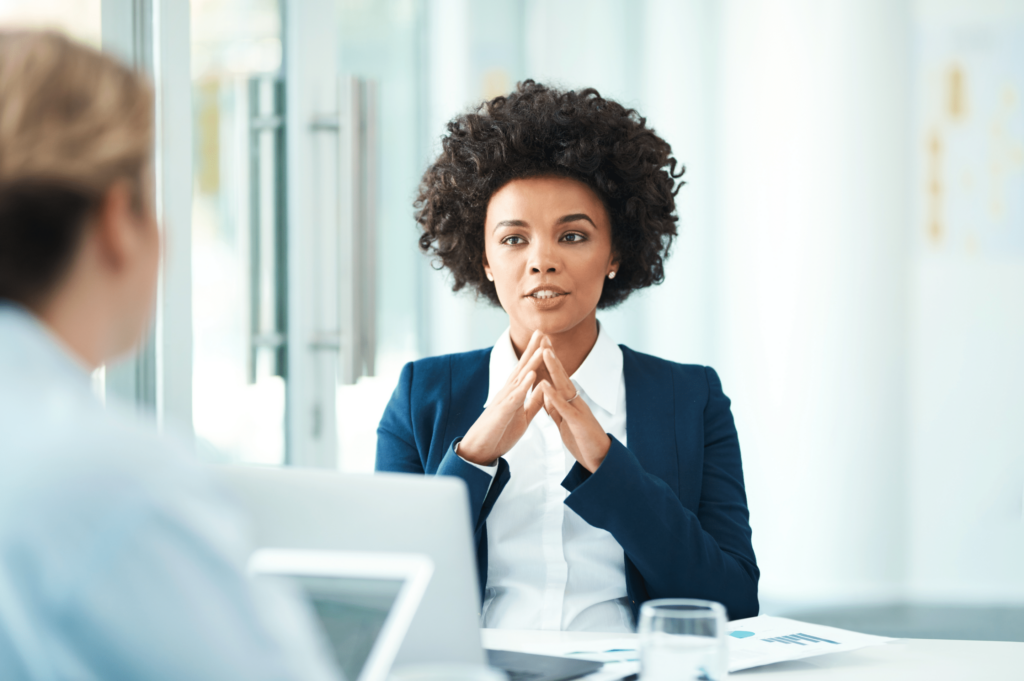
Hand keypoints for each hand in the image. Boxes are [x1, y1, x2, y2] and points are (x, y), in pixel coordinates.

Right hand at [457, 330, 547, 465]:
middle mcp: (508, 392)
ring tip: (541, 347)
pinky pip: (515, 396)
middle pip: (522, 366)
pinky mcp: (502, 412)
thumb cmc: (500, 432)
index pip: (527, 370)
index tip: (545, 339)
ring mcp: (504, 400)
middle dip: (532, 349)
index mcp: (514, 393)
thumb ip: (534, 401)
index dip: (536, 354)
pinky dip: (524, 385)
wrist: (481, 450)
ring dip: (531, 362)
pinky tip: (532, 374)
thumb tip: (544, 386)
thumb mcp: (523, 415)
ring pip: (520, 378)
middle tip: (542, 330)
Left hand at [536, 348, 611, 472]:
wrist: (600, 460)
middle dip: (551, 357)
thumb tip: (544, 396)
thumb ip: (555, 409)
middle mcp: (575, 401)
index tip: (540, 345)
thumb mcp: (564, 423)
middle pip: (561, 375)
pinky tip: (544, 385)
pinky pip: (563, 407)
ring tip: (544, 352)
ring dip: (553, 369)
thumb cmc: (582, 441)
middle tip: (542, 338)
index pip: (557, 378)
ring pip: (564, 385)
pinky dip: (553, 396)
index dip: (548, 363)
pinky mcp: (578, 422)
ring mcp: (577, 410)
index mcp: (570, 402)